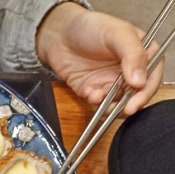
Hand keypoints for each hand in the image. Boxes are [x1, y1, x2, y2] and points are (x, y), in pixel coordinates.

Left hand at [36, 2, 162, 115]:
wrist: (59, 34)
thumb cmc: (90, 26)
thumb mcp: (117, 33)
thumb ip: (133, 54)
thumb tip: (140, 80)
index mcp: (142, 54)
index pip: (152, 76)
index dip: (146, 91)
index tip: (136, 101)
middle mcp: (128, 70)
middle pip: (136, 93)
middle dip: (130, 103)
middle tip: (124, 109)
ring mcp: (109, 81)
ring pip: (117, 102)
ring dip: (112, 106)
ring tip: (105, 103)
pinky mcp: (92, 89)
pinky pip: (97, 102)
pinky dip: (95, 102)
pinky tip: (90, 94)